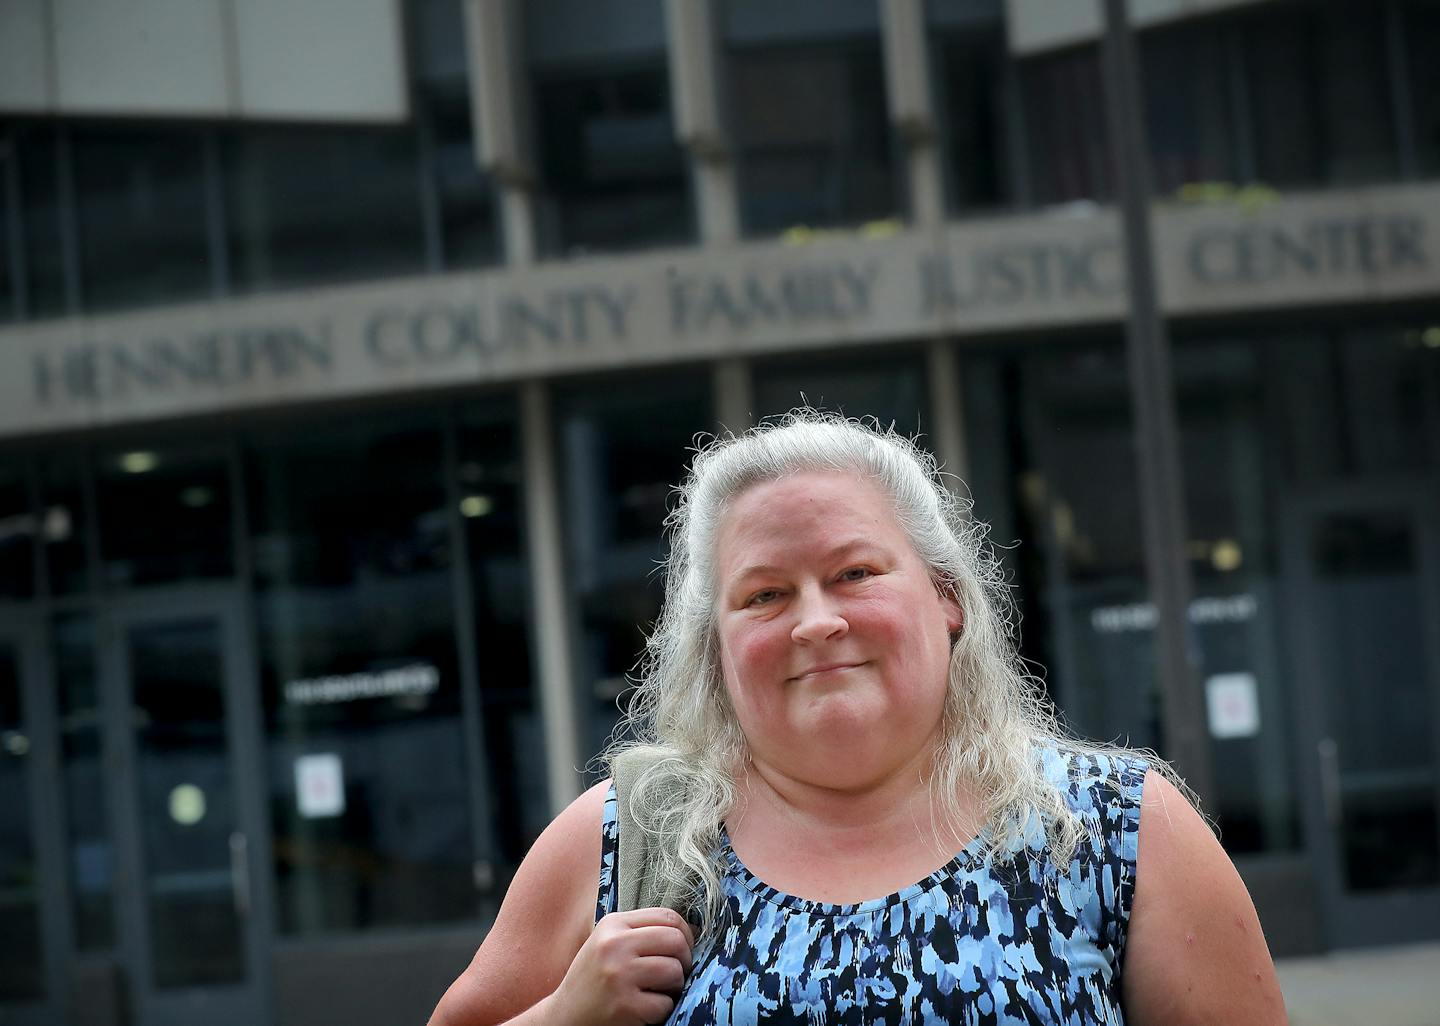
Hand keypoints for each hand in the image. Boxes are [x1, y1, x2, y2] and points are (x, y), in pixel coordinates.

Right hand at [546, 907, 695, 1025]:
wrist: (565, 1016)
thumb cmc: (594, 978)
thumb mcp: (609, 942)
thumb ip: (642, 931)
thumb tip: (691, 929)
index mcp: (613, 925)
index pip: (667, 916)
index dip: (685, 933)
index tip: (683, 949)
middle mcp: (614, 946)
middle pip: (676, 941)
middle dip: (684, 960)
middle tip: (674, 974)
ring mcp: (619, 976)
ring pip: (674, 972)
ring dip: (674, 987)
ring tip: (658, 991)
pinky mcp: (625, 1006)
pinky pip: (665, 1003)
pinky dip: (662, 1010)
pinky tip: (644, 1009)